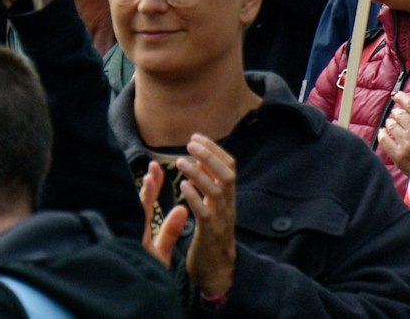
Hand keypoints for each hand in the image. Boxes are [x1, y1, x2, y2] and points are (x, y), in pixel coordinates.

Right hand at [141, 161, 191, 266]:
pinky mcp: (132, 243)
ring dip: (145, 193)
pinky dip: (143, 204)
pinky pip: (138, 222)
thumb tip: (182, 209)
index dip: (151, 188)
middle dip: (149, 186)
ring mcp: (132, 238)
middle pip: (142, 204)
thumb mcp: (161, 250)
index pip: (146, 205)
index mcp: (141, 231)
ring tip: (151, 176)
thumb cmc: (148, 274)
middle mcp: (135, 231)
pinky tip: (147, 190)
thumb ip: (170, 231)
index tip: (155, 170)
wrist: (137, 290)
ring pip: (138, 212)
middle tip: (154, 166)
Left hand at [173, 135, 237, 298]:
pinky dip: (195, 198)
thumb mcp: (213, 208)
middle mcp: (228, 206)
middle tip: (190, 143)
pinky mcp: (211, 235)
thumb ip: (209, 187)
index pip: (229, 167)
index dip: (214, 150)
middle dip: (210, 156)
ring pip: (217, 192)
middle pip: (228, 175)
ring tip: (180, 162)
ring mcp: (221, 221)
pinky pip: (205, 214)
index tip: (196, 136)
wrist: (218, 271)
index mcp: (228, 198)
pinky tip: (182, 187)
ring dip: (199, 174)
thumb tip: (201, 160)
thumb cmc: (210, 236)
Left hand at [378, 93, 409, 174]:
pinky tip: (384, 133)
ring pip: (391, 125)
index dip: (402, 98)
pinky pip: (384, 140)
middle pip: (399, 114)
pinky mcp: (399, 157)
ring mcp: (407, 144)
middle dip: (398, 113)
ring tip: (393, 124)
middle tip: (398, 115)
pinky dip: (383, 134)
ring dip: (391, 123)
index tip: (397, 96)